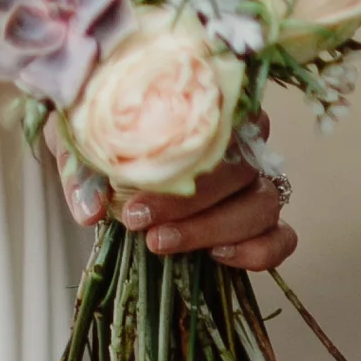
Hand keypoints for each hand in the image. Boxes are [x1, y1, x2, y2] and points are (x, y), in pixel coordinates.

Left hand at [56, 137, 297, 275]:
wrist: (112, 160)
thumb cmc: (103, 136)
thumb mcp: (80, 140)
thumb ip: (83, 169)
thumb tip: (90, 210)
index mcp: (209, 103)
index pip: (223, 115)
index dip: (183, 155)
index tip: (131, 191)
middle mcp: (243, 138)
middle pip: (238, 167)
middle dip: (187, 203)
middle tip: (137, 222)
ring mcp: (258, 180)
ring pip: (261, 204)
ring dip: (211, 229)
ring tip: (161, 243)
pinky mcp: (265, 222)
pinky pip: (281, 238)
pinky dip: (257, 251)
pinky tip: (217, 257)